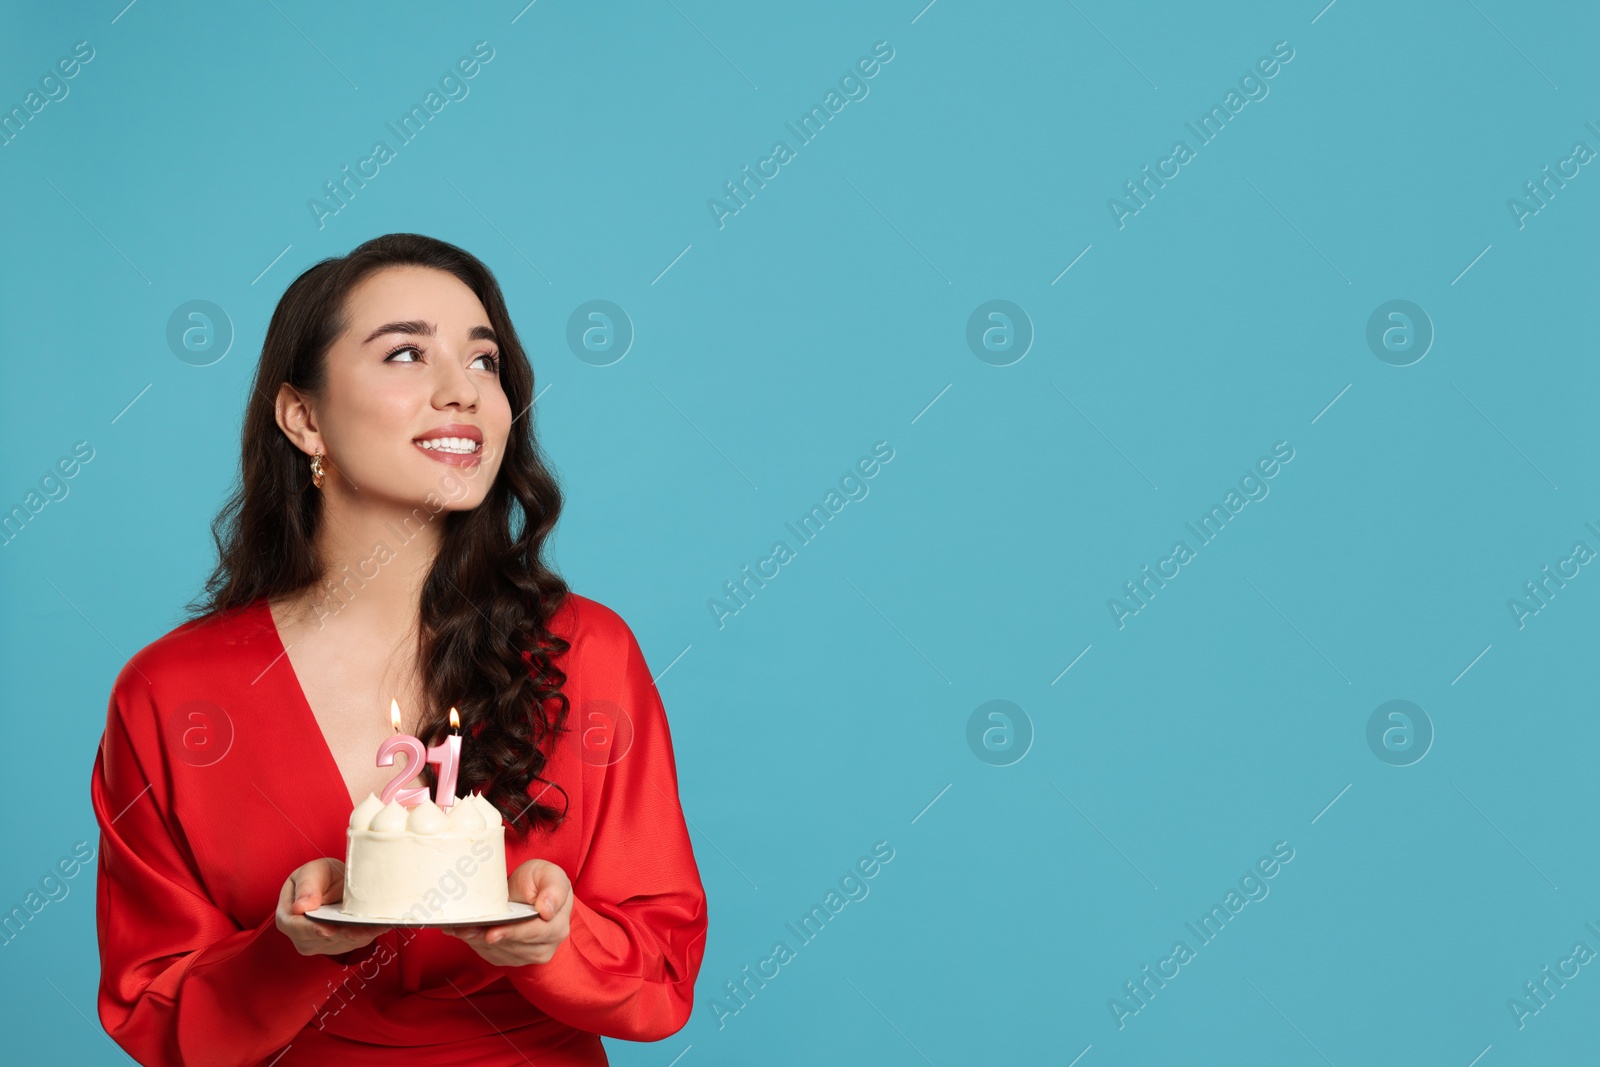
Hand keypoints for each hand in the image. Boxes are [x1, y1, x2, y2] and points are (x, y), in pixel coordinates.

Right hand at [276, 858, 389, 955]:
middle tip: (357, 929)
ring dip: (355, 937)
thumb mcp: (313, 872)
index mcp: (287, 915)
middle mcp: (300, 935)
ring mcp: (319, 943)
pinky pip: (351, 944)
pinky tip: (377, 927)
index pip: (295, 927)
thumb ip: (307, 887)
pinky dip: (365, 935)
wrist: (336, 883)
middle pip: (318, 940)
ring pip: (338, 944)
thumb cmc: (321, 876)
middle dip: (339, 934)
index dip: (310, 929)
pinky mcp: (337, 945)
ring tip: (372, 927)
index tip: (327, 929)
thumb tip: (300, 908)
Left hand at [443, 859, 571, 965]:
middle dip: (486, 937)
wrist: (529, 891)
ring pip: (497, 951)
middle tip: (466, 929)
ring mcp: (525, 955)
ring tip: (459, 927)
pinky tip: (462, 930)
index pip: (534, 933)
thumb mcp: (550, 874)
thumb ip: (554, 889)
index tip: (492, 932)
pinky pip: (489, 953)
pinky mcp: (509, 958)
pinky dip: (473, 942)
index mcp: (557, 927)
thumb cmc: (539, 881)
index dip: (512, 932)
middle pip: (512, 946)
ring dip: (476, 940)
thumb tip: (547, 910)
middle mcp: (544, 947)